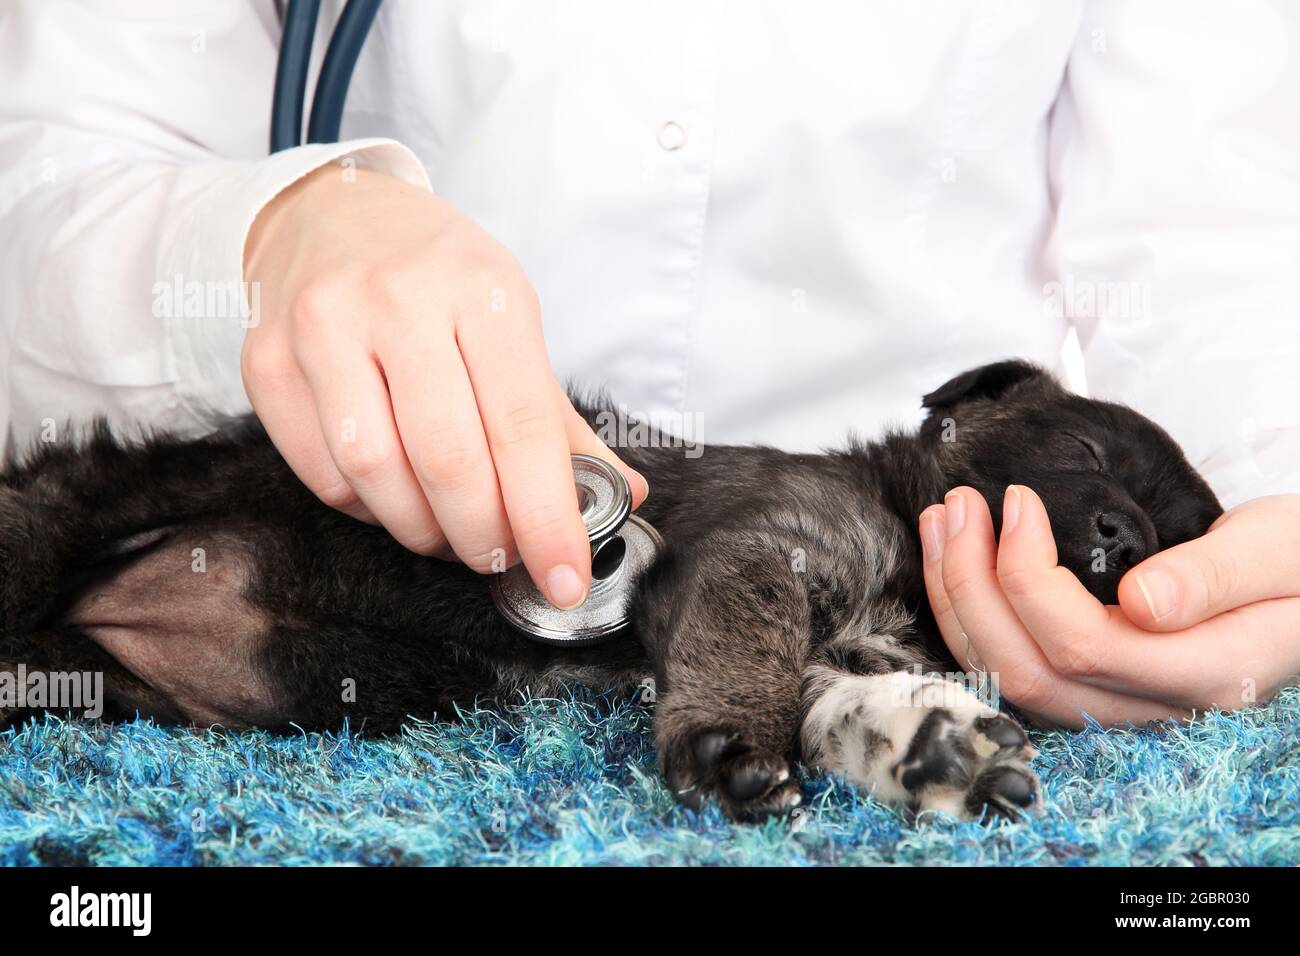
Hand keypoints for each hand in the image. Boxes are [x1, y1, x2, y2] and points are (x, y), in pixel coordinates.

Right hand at [242, 164, 646, 607]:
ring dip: (424, 529)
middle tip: (502, 556)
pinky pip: (323, 474)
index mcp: (481, 289)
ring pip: (376, 474)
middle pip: (447, 460)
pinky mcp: (266, 362)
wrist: (328, 212)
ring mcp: (321, 328)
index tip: (566, 579)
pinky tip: (395, 496)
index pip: (523, 426)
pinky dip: (370, 510)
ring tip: (451, 529)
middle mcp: (397, 301)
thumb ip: (558, 419)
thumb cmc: (435, 275)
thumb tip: (619, 496)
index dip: (548, 518)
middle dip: (485, 535)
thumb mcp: (510, 318)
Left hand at [919, 488, 1299, 728]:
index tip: (1018, 500)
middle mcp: (1154, 705)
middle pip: (1028, 671)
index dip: (1027, 574)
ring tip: (943, 520)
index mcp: (1202, 672)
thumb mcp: (1282, 551)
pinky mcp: (1099, 683)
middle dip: (971, 584)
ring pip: (1011, 677)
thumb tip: (1142, 602)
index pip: (1081, 644)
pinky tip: (956, 559)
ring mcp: (1122, 703)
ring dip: (958, 599)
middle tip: (958, 503)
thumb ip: (1216, 576)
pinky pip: (1018, 666)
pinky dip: (972, 614)